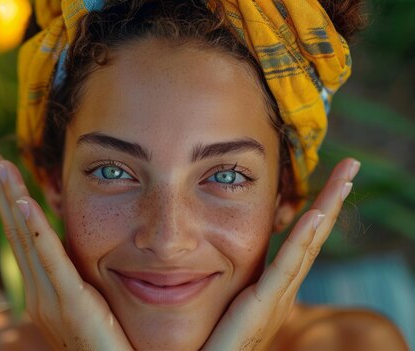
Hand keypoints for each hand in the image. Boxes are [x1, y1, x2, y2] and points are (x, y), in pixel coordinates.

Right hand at [0, 151, 133, 349]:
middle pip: (15, 231)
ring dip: (10, 198)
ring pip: (25, 238)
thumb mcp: (88, 306)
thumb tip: (75, 252)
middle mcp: (38, 293)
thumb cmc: (108, 347)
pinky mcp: (70, 302)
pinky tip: (23, 202)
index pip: (21, 238)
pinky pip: (49, 258)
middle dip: (0, 191)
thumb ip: (76, 279)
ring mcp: (49, 299)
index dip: (7, 203)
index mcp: (42, 292)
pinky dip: (34, 227)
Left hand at [201, 158, 359, 350]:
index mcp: (275, 287)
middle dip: (332, 199)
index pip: (302, 240)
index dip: (318, 209)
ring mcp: (278, 297)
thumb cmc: (210, 341)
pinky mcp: (264, 305)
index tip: (329, 180)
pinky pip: (287, 267)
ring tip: (344, 176)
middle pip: (314, 236)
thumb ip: (228, 278)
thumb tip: (217, 252)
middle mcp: (283, 290)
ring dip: (327, 208)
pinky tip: (316, 214)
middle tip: (350, 166)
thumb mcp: (223, 301)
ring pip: (308, 244)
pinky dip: (303, 240)